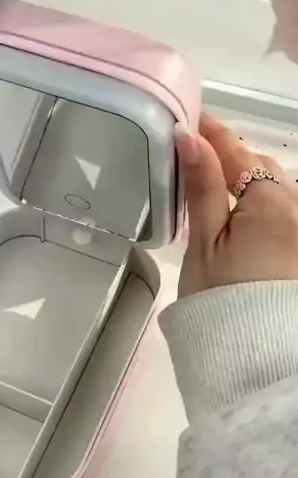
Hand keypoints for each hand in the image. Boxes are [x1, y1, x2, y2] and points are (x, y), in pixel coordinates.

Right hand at [176, 112, 297, 297]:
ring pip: (278, 190)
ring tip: (218, 187)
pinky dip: (264, 205)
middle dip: (234, 157)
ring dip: (251, 181)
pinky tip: (245, 218)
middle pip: (262, 168)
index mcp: (270, 200)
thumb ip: (202, 187)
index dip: (212, 133)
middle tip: (197, 155)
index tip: (191, 118)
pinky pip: (286, 212)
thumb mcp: (205, 243)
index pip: (236, 152)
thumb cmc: (222, 299)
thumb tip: (190, 137)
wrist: (260, 360)